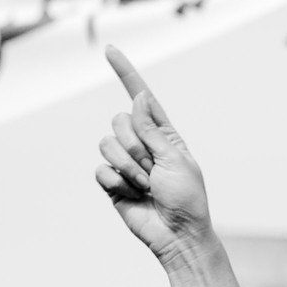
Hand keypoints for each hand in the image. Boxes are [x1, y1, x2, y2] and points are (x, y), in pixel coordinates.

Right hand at [95, 47, 215, 264]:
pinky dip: (117, 183)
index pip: (141, 99)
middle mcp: (142, 145)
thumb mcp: (175, 159)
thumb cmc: (186, 199)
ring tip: (147, 187)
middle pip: (119, 122)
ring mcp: (125, 164)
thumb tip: (137, 98)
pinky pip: (100, 170)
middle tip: (154, 172)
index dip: (125, 74)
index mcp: (163, 135)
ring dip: (129, 168)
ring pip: (107, 144)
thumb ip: (152, 129)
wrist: (177, 235)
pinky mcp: (112, 183)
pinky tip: (132, 196)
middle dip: (136, 147)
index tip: (110, 50)